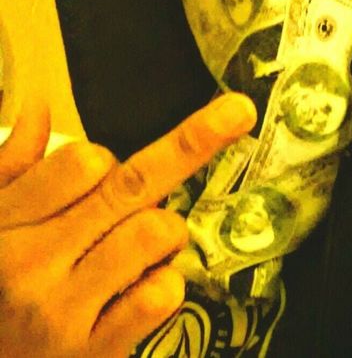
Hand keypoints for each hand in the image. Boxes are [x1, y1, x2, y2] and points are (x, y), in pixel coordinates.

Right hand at [0, 93, 255, 357]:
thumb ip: (12, 166)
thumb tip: (39, 107)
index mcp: (7, 220)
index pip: (83, 160)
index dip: (108, 159)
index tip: (107, 172)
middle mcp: (34, 261)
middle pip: (134, 183)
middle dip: (196, 139)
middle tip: (239, 110)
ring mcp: (64, 311)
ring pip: (154, 233)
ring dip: (167, 231)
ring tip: (146, 245)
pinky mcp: (94, 351)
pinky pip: (160, 295)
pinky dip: (167, 282)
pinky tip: (146, 285)